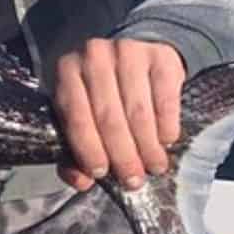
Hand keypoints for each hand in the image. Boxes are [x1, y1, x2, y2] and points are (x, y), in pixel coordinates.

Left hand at [52, 38, 185, 191]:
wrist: (131, 57)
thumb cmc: (100, 93)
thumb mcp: (80, 115)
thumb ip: (73, 151)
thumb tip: (81, 181)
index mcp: (66, 72)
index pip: (75, 116)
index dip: (88, 148)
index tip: (101, 173)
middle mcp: (94, 57)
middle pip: (109, 116)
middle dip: (122, 154)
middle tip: (133, 179)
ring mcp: (127, 52)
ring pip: (138, 110)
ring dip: (147, 145)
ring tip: (153, 166)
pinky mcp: (159, 56)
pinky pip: (165, 99)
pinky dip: (166, 125)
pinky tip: (166, 140)